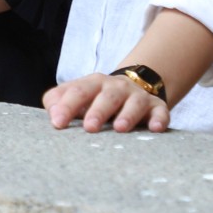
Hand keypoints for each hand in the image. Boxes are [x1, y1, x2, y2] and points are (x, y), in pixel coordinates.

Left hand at [42, 72, 170, 133]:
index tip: (57, 123)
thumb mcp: (77, 95)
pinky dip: (159, 119)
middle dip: (98, 111)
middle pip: (106, 96)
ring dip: (127, 115)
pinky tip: (155, 128)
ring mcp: (137, 96)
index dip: (67, 106)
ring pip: (134, 102)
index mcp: (93, 83)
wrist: (134, 86)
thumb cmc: (97, 98)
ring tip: (120, 128)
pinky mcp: (156, 107)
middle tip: (89, 128)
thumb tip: (52, 114)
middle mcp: (115, 87)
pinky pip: (160, 111)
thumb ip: (58, 101)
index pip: (77, 91)